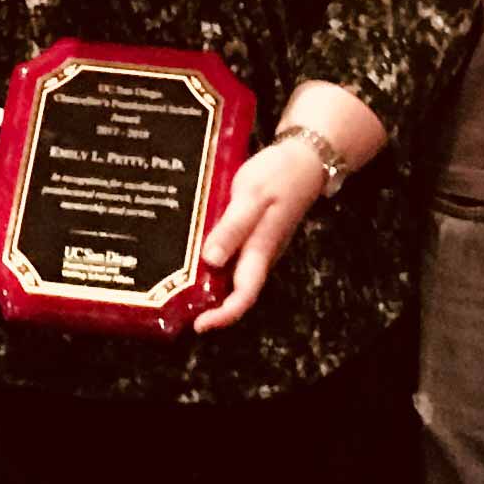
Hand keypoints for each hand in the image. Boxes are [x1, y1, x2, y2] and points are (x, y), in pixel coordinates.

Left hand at [190, 139, 325, 332]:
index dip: (224, 316)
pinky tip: (193, 252)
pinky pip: (234, 256)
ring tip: (177, 283)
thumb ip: (232, 227)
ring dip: (210, 283)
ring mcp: (260, 245)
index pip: (245, 295)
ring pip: (234, 274)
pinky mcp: (256, 234)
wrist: (306, 157)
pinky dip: (214, 260)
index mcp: (261, 250)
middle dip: (210, 304)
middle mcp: (261, 254)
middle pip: (237, 291)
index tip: (199, 325)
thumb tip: (211, 261)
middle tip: (178, 306)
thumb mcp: (251, 196)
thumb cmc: (279, 175)